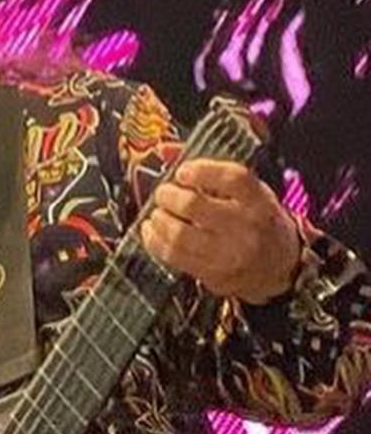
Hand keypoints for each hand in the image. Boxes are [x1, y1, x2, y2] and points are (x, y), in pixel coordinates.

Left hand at [142, 158, 301, 303]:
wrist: (281, 268)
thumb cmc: (259, 223)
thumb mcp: (252, 195)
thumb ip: (218, 178)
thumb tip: (172, 160)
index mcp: (258, 201)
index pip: (232, 179)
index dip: (201, 171)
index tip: (182, 171)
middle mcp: (245, 226)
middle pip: (194, 205)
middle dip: (169, 195)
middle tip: (163, 193)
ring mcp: (229, 253)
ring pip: (179, 234)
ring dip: (159, 219)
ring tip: (157, 213)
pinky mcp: (213, 274)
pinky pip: (173, 256)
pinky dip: (154, 240)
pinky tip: (152, 231)